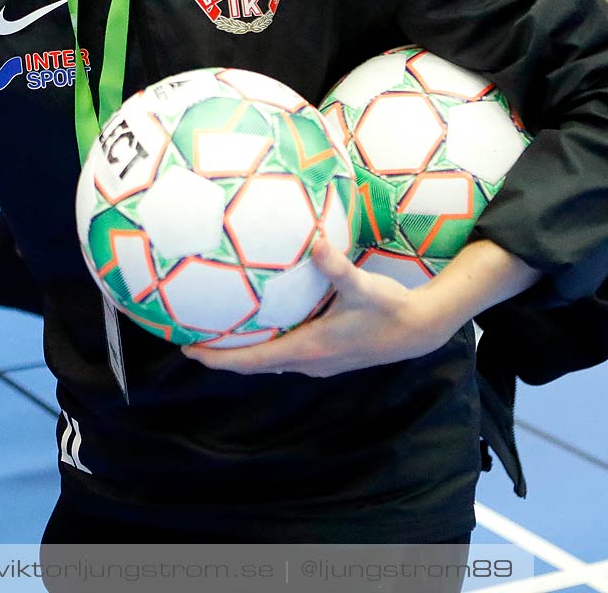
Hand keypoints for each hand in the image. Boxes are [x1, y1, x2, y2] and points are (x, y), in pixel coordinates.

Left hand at [179, 234, 454, 376]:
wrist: (418, 331)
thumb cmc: (390, 308)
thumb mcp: (363, 286)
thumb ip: (336, 267)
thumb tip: (316, 242)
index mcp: (307, 350)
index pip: (251, 361)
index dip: (218, 358)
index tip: (189, 350)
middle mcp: (307, 362)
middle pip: (252, 365)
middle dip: (220, 356)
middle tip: (188, 340)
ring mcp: (316, 363)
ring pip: (267, 362)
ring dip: (241, 353)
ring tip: (214, 333)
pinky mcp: (325, 357)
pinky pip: (283, 355)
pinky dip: (262, 346)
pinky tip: (257, 325)